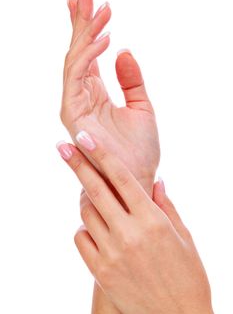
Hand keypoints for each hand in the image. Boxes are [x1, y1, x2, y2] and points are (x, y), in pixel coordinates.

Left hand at [57, 138, 213, 313]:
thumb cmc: (187, 275)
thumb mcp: (184, 236)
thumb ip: (167, 205)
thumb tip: (157, 181)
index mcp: (152, 220)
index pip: (122, 177)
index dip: (101, 154)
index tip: (85, 138)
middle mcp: (129, 233)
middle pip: (96, 190)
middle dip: (77, 164)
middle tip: (63, 147)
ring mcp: (112, 253)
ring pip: (86, 214)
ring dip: (87, 201)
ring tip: (96, 200)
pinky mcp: (101, 272)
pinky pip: (82, 239)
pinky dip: (86, 229)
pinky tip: (98, 230)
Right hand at [61, 0, 159, 195]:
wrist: (137, 178)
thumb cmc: (140, 149)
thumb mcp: (142, 107)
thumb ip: (131, 80)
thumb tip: (123, 50)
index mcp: (96, 93)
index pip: (88, 54)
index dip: (88, 28)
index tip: (93, 2)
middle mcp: (82, 95)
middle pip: (77, 51)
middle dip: (79, 20)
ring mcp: (75, 103)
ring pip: (74, 59)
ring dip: (84, 31)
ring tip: (97, 7)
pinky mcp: (72, 113)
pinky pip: (76, 77)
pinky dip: (87, 56)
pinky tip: (104, 37)